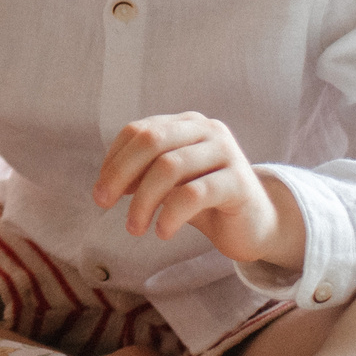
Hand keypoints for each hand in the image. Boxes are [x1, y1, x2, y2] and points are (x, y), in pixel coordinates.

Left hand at [93, 111, 305, 270]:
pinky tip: (162, 232)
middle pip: (150, 141)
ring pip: (169, 167)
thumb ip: (142, 173)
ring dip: (143, 201)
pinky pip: (194, 193)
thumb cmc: (204, 203)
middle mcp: (207, 130)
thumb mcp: (168, 183)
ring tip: (135, 228)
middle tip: (103, 203)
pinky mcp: (239, 182)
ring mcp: (226, 152)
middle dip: (119, 173)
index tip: (101, 190)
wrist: (254, 226)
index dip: (113, 160)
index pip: (138, 131)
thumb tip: (106, 183)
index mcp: (186, 124)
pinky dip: (170, 214)